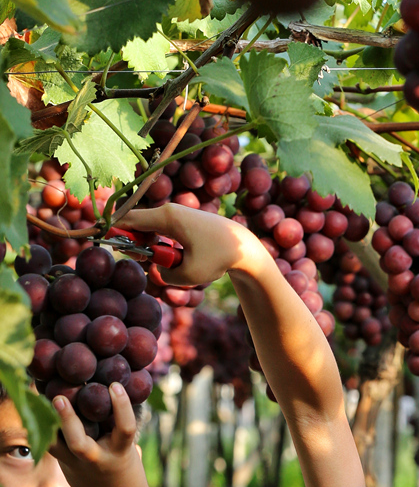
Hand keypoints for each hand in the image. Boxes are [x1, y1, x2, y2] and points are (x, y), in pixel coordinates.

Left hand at [50, 383, 146, 486]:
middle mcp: (98, 460)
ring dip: (48, 426)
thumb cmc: (127, 468)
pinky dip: (45, 430)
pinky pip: (51, 446)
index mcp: (120, 453)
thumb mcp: (129, 449)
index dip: (121, 406)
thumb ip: (119, 428)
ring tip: (42, 402)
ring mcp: (78, 466)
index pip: (124, 428)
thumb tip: (113, 393)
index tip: (115, 385)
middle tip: (60, 398)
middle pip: (79, 444)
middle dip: (68, 421)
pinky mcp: (65, 468)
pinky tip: (39, 411)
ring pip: (57, 447)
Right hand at [115, 204, 265, 286]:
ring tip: (161, 261)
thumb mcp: (189, 275)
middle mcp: (169, 211)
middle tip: (144, 260)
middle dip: (134, 244)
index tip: (107, 243)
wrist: (244, 247)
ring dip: (149, 247)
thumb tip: (157, 269)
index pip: (128, 219)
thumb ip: (164, 275)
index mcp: (167, 217)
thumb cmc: (218, 258)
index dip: (114, 231)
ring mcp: (176, 214)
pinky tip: (171, 255)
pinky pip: (160, 230)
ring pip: (148, 229)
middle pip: (136, 224)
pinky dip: (160, 244)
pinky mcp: (183, 221)